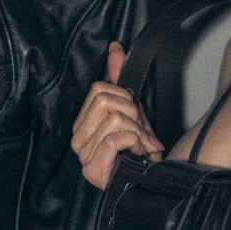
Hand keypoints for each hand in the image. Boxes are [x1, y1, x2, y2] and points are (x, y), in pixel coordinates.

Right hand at [71, 42, 163, 188]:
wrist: (152, 181)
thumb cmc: (140, 150)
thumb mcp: (132, 110)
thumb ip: (120, 79)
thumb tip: (115, 49)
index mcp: (83, 123)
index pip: (99, 89)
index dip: (125, 99)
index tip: (135, 117)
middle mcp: (78, 138)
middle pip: (105, 100)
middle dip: (132, 114)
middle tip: (139, 133)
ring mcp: (83, 155)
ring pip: (115, 118)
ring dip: (138, 132)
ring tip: (141, 147)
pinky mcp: (92, 169)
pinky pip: (115, 138)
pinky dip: (135, 143)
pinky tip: (138, 155)